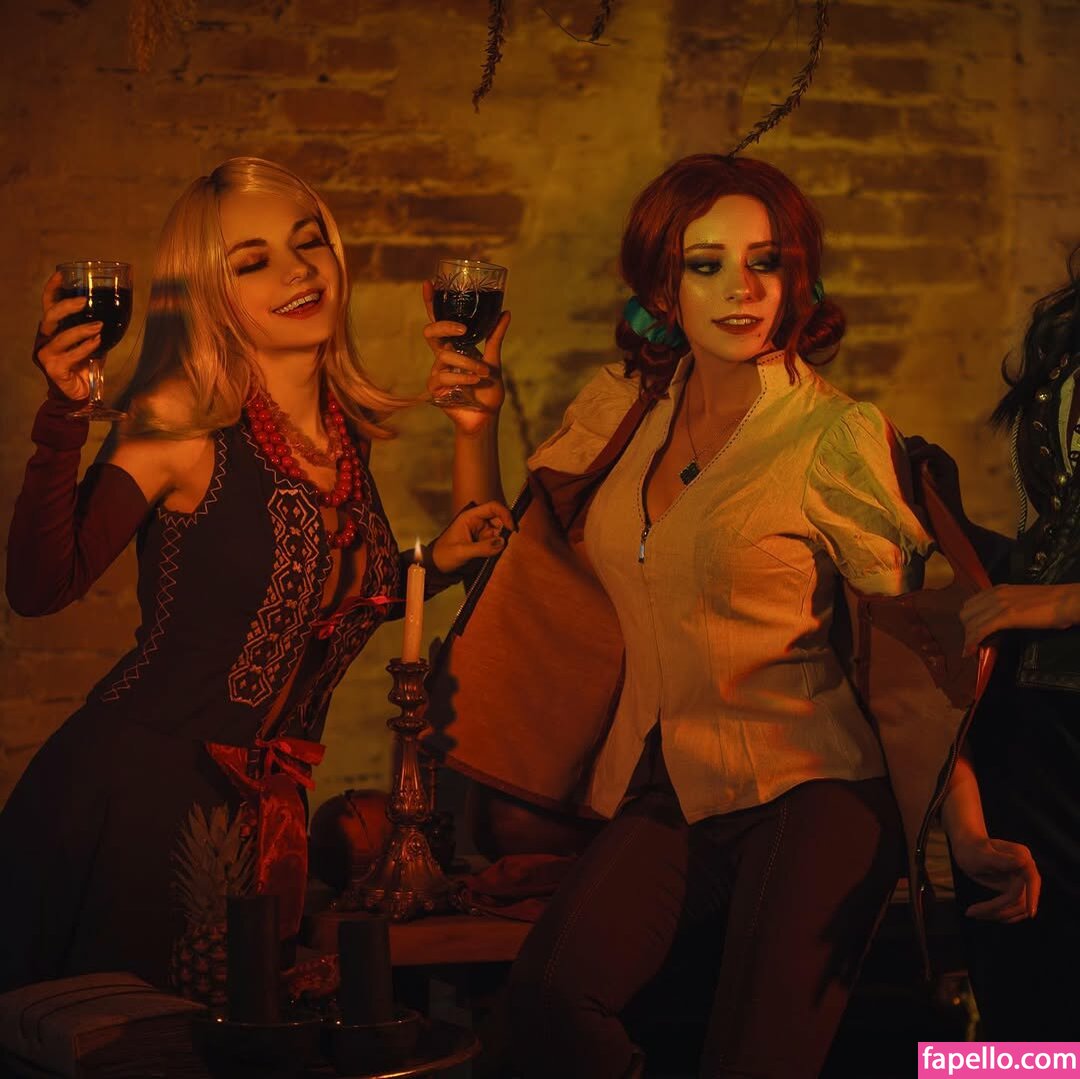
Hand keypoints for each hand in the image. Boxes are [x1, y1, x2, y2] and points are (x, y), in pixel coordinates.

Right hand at [34, 271, 100, 400]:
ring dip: (82, 330)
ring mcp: (47, 354)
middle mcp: (45, 339)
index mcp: (52, 329)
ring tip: (98, 326)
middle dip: (66, 306)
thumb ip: (95, 327)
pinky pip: (72, 355)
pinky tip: (97, 343)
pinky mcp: (54, 369)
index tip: (62, 274)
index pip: (48, 304)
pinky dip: (86, 348)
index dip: (52, 288)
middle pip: (50, 316)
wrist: (79, 393)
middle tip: (84, 301)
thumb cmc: (84, 365)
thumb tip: (117, 310)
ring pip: (62, 336)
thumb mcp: (91, 342)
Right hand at [422, 279, 509, 431]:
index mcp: (454, 348)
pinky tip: (474, 384)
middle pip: (430, 332)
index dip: (431, 303)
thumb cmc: (488, 392)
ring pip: (445, 357)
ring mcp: (436, 373)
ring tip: (483, 375)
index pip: (438, 322)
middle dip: (445, 326)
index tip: (429, 283)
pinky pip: (444, 377)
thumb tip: (506, 312)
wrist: (486, 418)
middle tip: (463, 330)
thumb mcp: (495, 361)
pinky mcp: (435, 390)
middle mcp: (442, 357)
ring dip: (468, 364)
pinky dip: (463, 378)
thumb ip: (495, 337)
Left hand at [431, 499, 515, 572]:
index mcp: (470, 517)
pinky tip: (499, 554)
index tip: (511, 528)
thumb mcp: (462, 552)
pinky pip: (496, 540)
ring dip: (503, 539)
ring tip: (503, 550)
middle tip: (509, 543)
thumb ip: (482, 548)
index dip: (505, 514)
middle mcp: (478, 521)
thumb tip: (503, 542)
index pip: (492, 507)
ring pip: (499, 530)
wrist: (436, 567)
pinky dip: (500, 546)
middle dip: (506, 529)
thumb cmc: (444, 555)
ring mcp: (481, 532)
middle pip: (499, 519)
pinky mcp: (483, 542)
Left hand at [950, 831, 1040, 921]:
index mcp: (1021, 856)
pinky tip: (982, 914)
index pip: (1031, 880)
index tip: (1031, 913)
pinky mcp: (1015, 890)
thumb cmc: (971, 849)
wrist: (966, 847)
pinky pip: (1012, 907)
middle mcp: (1025, 869)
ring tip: (973, 913)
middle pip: (1021, 898)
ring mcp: (1021, 881)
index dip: (1032, 897)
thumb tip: (1024, 862)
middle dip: (1000, 909)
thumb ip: (1000, 860)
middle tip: (973, 913)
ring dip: (998, 914)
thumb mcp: (981, 855)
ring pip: (1017, 907)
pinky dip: (999, 913)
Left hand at [960, 583, 1079, 653]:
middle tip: (973, 643)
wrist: (1065, 600)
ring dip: (968, 638)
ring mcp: (999, 604)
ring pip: (970, 622)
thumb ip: (1006, 607)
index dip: (968, 620)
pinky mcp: (1006, 615)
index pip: (970, 604)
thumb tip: (998, 622)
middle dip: (966, 630)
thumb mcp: (1020, 600)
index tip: (970, 633)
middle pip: (966, 613)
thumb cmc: (1049, 602)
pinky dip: (972, 641)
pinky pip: (981, 629)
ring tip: (971, 651)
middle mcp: (994, 594)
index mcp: (997, 589)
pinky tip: (970, 651)